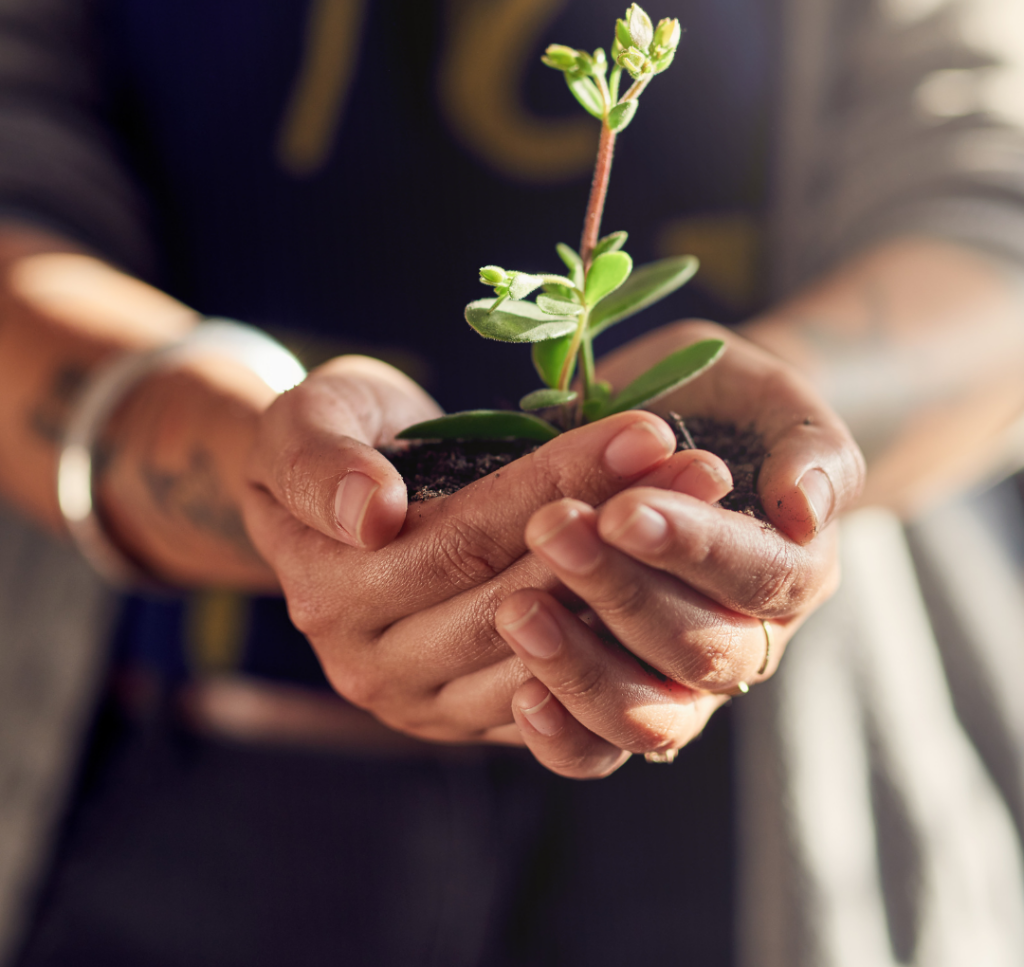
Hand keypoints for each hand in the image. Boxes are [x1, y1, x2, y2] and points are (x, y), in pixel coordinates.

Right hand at [243, 355, 703, 756]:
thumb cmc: (332, 443)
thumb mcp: (304, 424)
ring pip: (551, 649)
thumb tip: (372, 516)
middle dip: (619, 529)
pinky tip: (677, 590)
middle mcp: (376, 665)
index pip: (467, 534)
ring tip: (708, 514)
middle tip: (704, 471)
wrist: (338, 508)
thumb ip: (320, 463)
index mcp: (332, 592)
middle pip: (521, 595)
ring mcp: (427, 704)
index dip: (561, 481)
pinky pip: (559, 701)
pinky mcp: (471, 720)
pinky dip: (619, 645)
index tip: (647, 431)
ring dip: (636, 583)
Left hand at [494, 320, 864, 775]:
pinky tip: (520, 692)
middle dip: (620, 592)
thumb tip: (806, 509)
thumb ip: (809, 447)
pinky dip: (564, 735)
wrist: (674, 431)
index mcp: (795, 569)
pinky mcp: (622, 703)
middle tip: (551, 530)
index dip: (694, 550)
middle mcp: (747, 640)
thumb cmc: (722, 406)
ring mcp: (685, 684)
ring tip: (517, 609)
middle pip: (701, 649)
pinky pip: (600, 751)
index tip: (622, 510)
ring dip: (582, 666)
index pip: (762, 577)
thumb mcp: (771, 399)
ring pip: (650, 714)